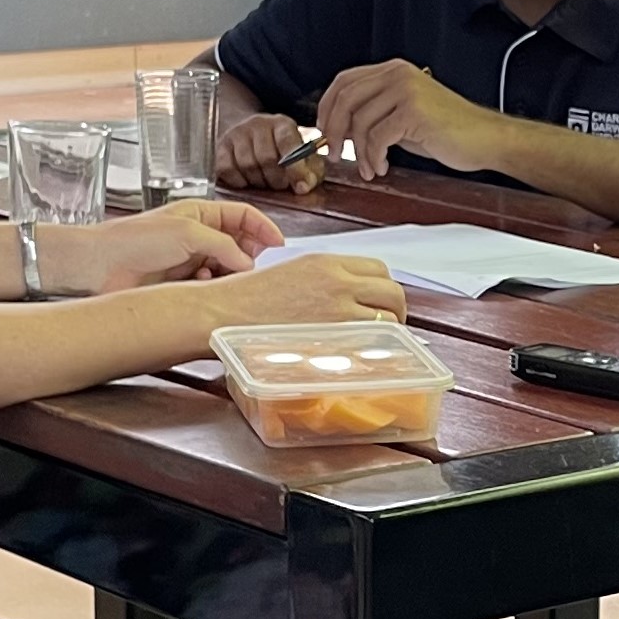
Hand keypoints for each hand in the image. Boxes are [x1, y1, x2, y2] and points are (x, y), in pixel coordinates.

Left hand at [45, 202, 283, 295]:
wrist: (99, 266)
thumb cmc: (135, 240)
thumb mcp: (187, 233)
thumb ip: (224, 245)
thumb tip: (249, 262)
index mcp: (200, 213)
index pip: (242, 215)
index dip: (263, 227)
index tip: (280, 244)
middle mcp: (198, 236)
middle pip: (239, 243)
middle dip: (248, 254)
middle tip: (252, 267)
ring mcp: (190, 260)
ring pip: (226, 268)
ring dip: (229, 274)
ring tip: (223, 278)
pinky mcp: (181, 284)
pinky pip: (210, 286)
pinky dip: (213, 288)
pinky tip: (204, 287)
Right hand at [201, 252, 405, 329]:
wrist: (222, 313)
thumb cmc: (244, 298)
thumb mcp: (289, 273)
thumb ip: (320, 281)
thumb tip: (341, 297)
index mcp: (326, 262)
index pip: (378, 269)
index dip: (383, 288)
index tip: (379, 302)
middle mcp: (337, 281)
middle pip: (391, 291)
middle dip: (396, 309)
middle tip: (389, 325)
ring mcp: (337, 309)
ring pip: (387, 318)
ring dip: (389, 332)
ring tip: (378, 345)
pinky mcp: (331, 336)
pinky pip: (370, 341)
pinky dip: (373, 349)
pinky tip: (363, 356)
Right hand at [218, 112, 326, 193]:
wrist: (252, 135)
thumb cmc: (281, 151)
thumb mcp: (302, 157)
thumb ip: (310, 172)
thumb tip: (305, 186)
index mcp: (282, 124)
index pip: (288, 142)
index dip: (295, 168)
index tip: (300, 187)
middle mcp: (258, 124)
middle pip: (266, 158)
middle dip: (276, 179)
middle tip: (281, 185)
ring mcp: (237, 133)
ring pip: (247, 165)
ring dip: (259, 182)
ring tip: (266, 182)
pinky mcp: (221, 146)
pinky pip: (227, 170)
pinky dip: (238, 181)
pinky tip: (247, 181)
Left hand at [314, 61, 502, 179]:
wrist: (484, 139)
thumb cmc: (447, 130)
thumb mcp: (403, 115)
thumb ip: (374, 114)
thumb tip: (339, 128)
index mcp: (393, 71)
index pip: (344, 80)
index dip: (326, 106)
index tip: (321, 130)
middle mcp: (398, 75)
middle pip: (345, 98)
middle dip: (332, 130)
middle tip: (333, 153)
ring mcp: (406, 91)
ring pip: (360, 121)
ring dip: (358, 152)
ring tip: (368, 167)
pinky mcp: (413, 112)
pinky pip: (377, 137)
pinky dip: (373, 157)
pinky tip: (382, 167)